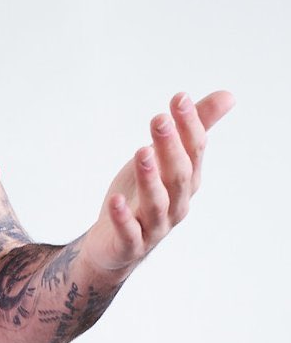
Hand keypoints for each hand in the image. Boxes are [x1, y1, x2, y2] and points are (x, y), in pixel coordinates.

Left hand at [81, 88, 233, 277]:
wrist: (114, 245)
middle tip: (159, 119)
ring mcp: (154, 227)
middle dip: (171, 147)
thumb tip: (228, 96)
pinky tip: (116, 200)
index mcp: (187, 181)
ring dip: (150, 179)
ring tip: (142, 152)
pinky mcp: (130, 245)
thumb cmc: (141, 196)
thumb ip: (192, 129)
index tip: (180, 98)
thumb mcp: (164, 159)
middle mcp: (177, 204)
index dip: (190, 125)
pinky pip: (130, 233)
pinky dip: (124, 218)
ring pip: (158, 204)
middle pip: (178, 175)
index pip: (195, 151)